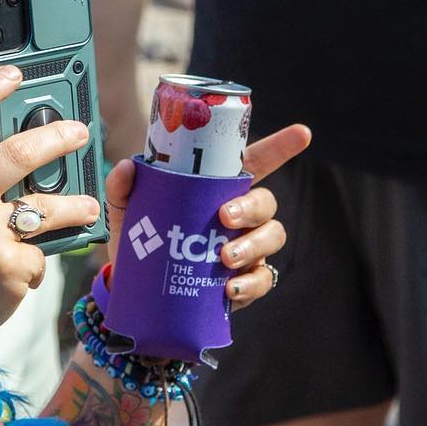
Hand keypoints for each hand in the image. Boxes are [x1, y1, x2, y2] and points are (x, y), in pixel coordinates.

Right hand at [0, 67, 102, 347]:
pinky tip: (22, 275)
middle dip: (57, 137)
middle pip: (16, 153)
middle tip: (79, 132)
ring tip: (88, 207)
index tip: (15, 73)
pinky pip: (40, 253)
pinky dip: (37, 263)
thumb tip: (12, 140)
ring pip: (45, 206)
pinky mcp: (5, 268)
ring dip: (75, 205)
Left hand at [104, 124, 310, 307]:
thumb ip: (124, 188)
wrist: (136, 292)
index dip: (280, 147)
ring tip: (224, 258)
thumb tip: (128, 167)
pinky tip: (229, 288)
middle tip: (224, 217)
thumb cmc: (141, 241)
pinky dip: (249, 284)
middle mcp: (239, 217)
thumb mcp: (127, 213)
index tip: (302, 133)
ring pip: (271, 237)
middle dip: (251, 207)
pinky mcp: (243, 282)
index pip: (256, 163)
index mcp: (217, 191)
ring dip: (252, 246)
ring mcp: (246, 249)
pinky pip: (261, 280)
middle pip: (265, 202)